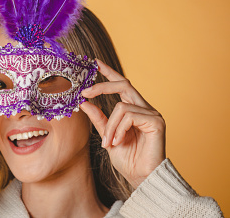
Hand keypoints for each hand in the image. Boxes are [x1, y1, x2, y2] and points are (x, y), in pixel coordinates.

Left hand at [80, 59, 165, 188]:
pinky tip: (118, 142)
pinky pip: (129, 116)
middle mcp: (144, 108)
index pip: (122, 84)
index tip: (95, 62)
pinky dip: (118, 129)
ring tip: (109, 143)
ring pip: (121, 106)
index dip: (109, 72)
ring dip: (109, 125)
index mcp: (134, 109)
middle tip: (85, 92)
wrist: (141, 177)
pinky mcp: (156, 122)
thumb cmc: (127, 159)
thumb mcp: (107, 135)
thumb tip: (84, 102)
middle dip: (102, 86)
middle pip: (124, 84)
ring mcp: (152, 114)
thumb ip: (98, 118)